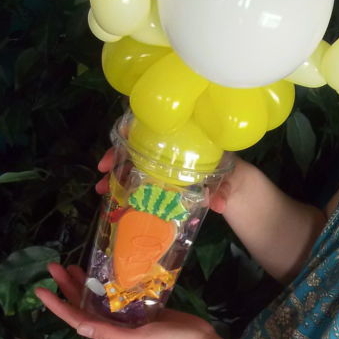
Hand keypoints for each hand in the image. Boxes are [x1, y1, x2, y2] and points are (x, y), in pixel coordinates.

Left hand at [35, 263, 218, 338]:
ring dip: (87, 283)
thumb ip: (109, 333)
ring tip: (75, 265)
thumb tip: (78, 326)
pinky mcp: (146, 308)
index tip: (40, 290)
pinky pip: (122, 295)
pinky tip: (109, 270)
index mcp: (110, 335)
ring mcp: (130, 317)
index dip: (57, 305)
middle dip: (69, 287)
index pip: (76, 318)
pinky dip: (112, 283)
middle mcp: (116, 326)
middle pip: (85, 305)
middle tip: (56, 266)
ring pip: (101, 298)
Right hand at [95, 148, 233, 211]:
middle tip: (100, 180)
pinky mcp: (163, 184)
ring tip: (101, 192)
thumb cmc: (231, 174)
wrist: (237, 185)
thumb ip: (223, 191)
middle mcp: (170, 153)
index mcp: (185, 143)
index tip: (113, 152)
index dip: (129, 139)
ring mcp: (164, 168)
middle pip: (136, 150)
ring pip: (133, 167)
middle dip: (114, 162)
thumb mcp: (229, 179)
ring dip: (116, 178)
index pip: (152, 134)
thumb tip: (217, 204)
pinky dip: (127, 190)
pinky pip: (140, 183)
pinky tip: (115, 201)